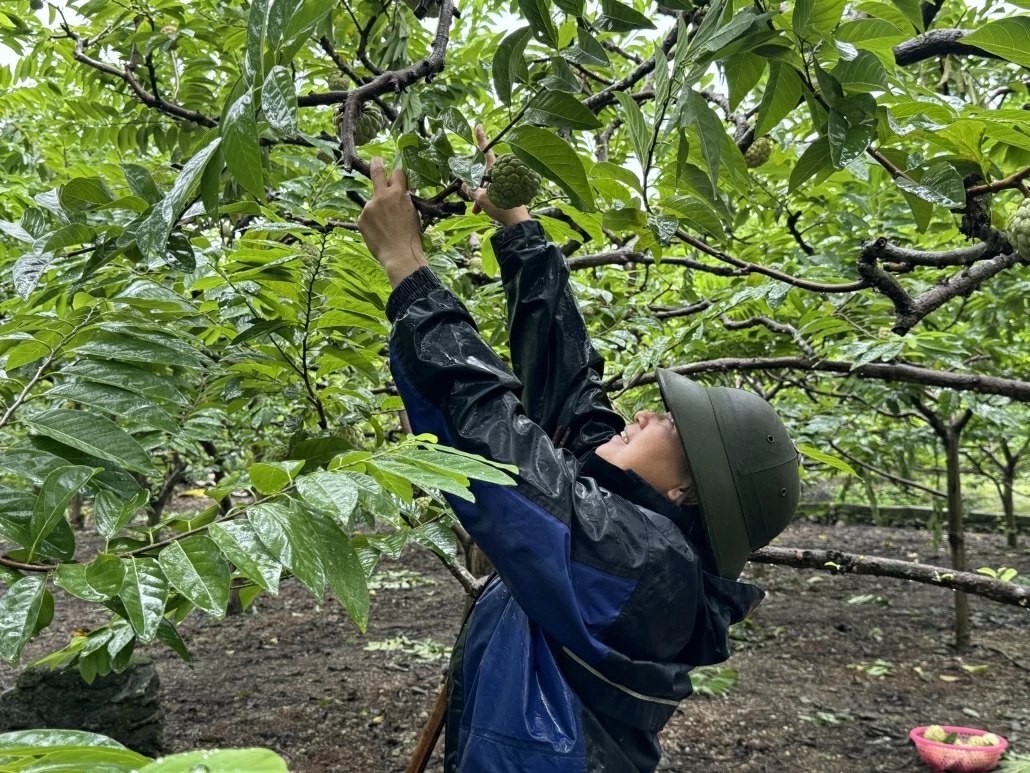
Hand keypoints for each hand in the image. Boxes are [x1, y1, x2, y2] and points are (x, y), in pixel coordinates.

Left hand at [357, 158, 427, 287]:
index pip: (397, 173)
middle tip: (376, 160)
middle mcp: (381, 196)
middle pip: (377, 172)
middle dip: (377, 164)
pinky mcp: (361, 219)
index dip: (398, 176)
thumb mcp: (414, 213)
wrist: (400, 255)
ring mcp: (369, 207)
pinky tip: (380, 233)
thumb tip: (402, 194)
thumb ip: (405, 200)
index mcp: (398, 193)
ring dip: (378, 211)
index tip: (396, 177)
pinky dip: (372, 223)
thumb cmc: (411, 237)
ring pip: (373, 203)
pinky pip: (367, 217)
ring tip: (387, 228)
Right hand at [462, 125, 530, 228]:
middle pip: (483, 174)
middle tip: (470, 196)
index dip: (481, 139)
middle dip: (475, 186)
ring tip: (476, 209)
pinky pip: (494, 191)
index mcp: (496, 170)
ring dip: (480, 195)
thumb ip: (470, 189)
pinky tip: (481, 210)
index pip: (486, 151)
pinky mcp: (509, 191)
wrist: (517, 222)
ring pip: (488, 184)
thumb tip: (463, 185)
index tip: (479, 126)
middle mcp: (502, 173)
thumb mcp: (481, 197)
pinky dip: (487, 199)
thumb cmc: (501, 206)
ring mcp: (506, 182)